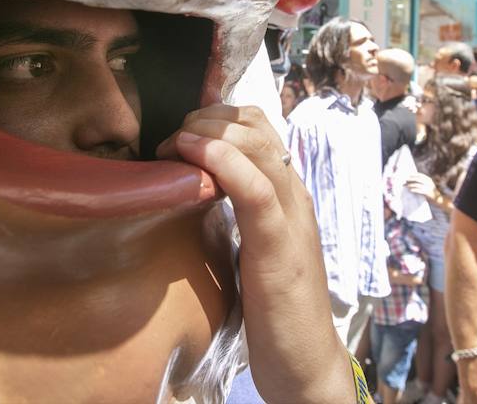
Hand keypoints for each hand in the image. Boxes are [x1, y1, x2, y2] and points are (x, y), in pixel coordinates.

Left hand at [156, 104, 353, 403]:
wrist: (305, 361)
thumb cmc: (273, 308)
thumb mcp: (250, 247)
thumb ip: (234, 213)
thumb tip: (195, 187)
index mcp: (285, 194)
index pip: (257, 126)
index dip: (215, 115)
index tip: (177, 134)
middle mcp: (293, 195)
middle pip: (256, 125)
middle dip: (206, 118)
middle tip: (171, 141)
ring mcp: (291, 217)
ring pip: (258, 146)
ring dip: (209, 131)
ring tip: (175, 143)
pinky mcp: (280, 246)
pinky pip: (257, 189)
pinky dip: (224, 161)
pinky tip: (194, 154)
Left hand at [405, 172, 437, 201]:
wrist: (439, 199)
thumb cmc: (432, 193)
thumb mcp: (429, 186)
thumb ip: (424, 183)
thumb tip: (414, 180)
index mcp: (429, 180)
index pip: (421, 175)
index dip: (414, 175)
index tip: (409, 175)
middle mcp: (429, 182)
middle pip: (418, 179)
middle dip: (411, 179)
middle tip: (406, 180)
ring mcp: (428, 187)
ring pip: (417, 184)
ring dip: (411, 184)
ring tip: (407, 185)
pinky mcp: (427, 193)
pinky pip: (419, 190)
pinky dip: (414, 189)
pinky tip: (411, 190)